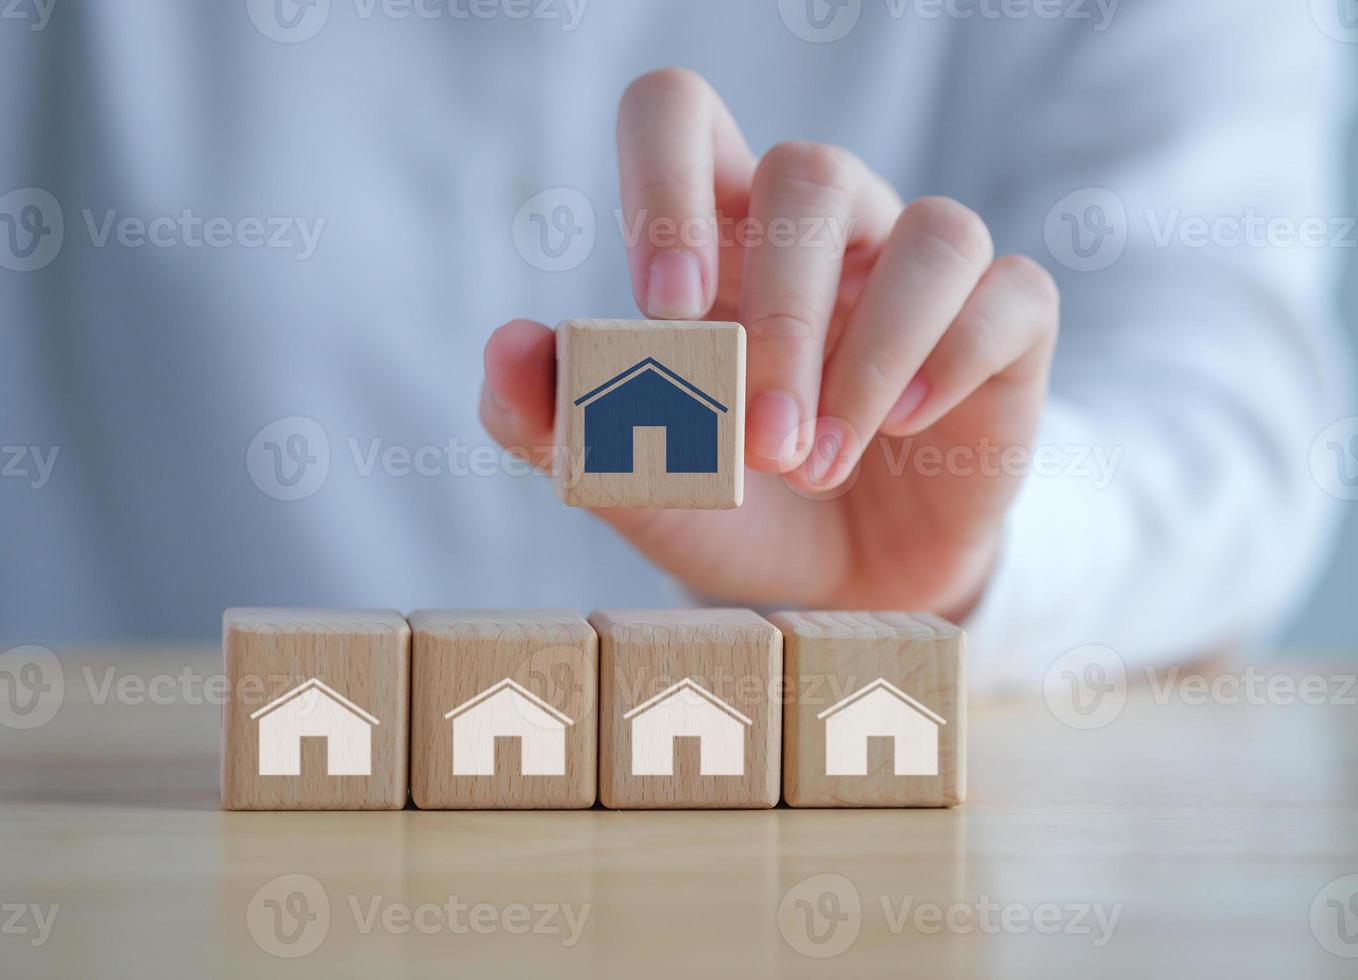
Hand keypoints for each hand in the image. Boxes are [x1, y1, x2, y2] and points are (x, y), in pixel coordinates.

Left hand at [480, 69, 1058, 618]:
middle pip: (811, 176)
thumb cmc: (732, 508)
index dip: (666, 178)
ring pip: (933, 231)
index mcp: (717, 231)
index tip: (663, 303)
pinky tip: (905, 427)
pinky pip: (1010, 292)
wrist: (843, 587)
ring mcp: (919, 269)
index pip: (682, 113)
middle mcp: (825, 226)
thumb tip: (510, 345)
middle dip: (781, 320)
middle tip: (758, 445)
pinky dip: (955, 360)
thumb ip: (556, 420)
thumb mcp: (633, 480)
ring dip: (870, 358)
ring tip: (818, 466)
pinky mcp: (1005, 324)